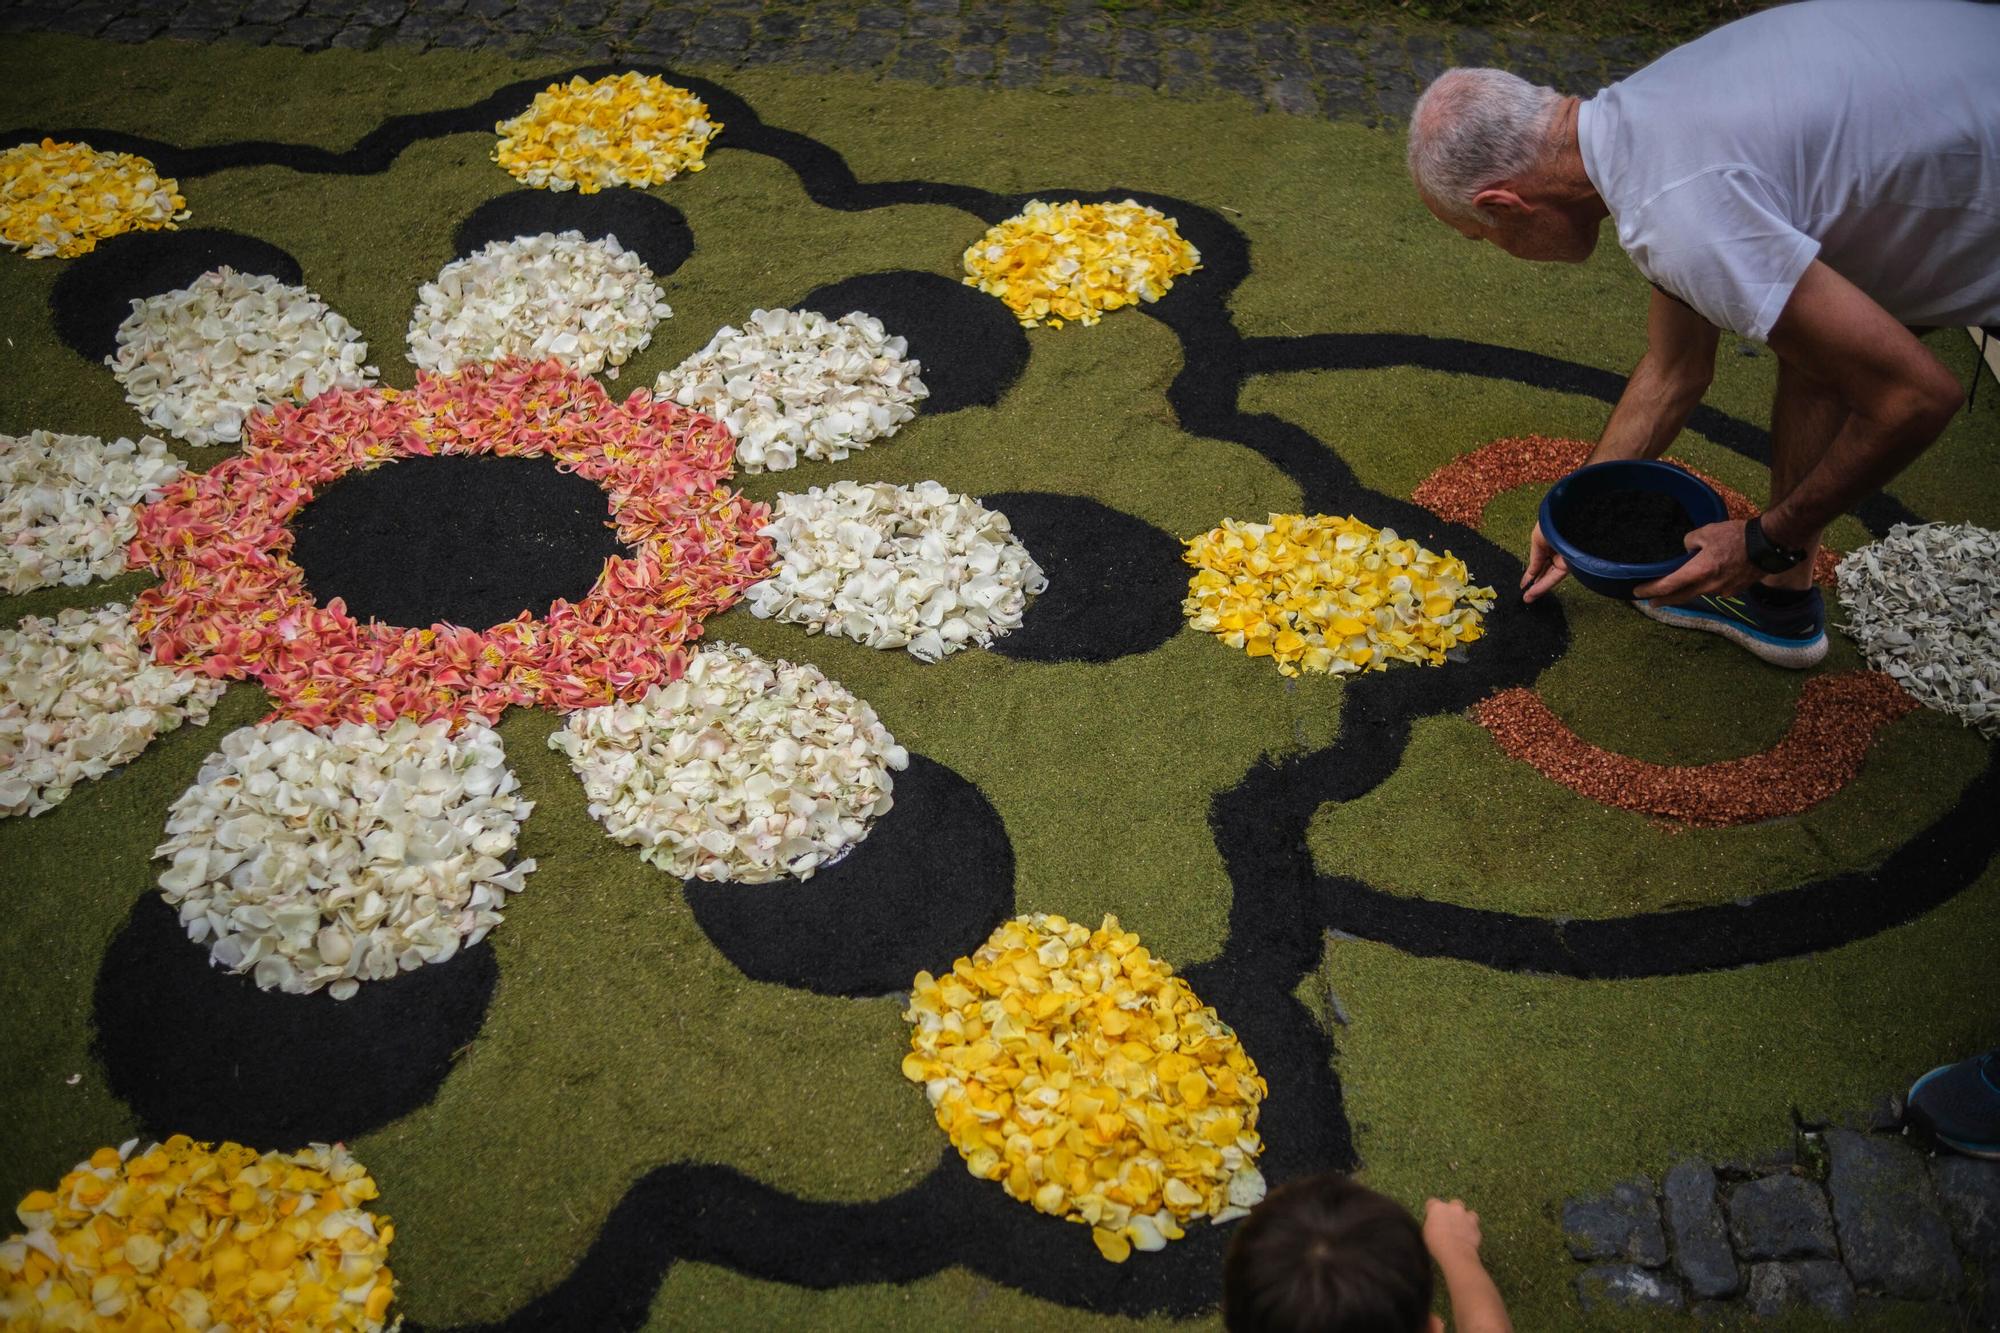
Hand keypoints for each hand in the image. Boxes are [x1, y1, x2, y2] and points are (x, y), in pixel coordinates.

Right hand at [1423, 1197, 1483, 1262]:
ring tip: (1461, 1229)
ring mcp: (1467, 1217)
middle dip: (1452, 1210)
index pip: (1432, 1202)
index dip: (1432, 1210)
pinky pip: (1475, 1226)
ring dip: (1466, 1219)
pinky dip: (1472, 1230)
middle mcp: (1453, 1208)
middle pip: (1454, 1203)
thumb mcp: (1426, 1232)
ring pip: (1469, 1213)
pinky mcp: (1476, 1227)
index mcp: (1437, 1208)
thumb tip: (1434, 1224)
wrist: (1455, 1253)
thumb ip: (1431, 1223)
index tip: (1432, 1217)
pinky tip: (1468, 1238)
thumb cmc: (1437, 1243)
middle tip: (1449, 1222)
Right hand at [1521, 520, 1567, 602]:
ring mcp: (1564, 559)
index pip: (1539, 561)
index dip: (1531, 572)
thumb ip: (1535, 560)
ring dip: (1538, 588)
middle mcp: (1557, 551)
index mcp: (1549, 542)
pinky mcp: (1570, 566)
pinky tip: (1533, 591)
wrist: (1567, 520)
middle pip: (1544, 571)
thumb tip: (1531, 574)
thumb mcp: (1536, 541)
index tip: (1523, 583)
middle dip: (1534, 583)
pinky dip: (1543, 585)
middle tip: (1526, 593)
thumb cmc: (1551, 525)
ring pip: (1549, 576)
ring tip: (1527, 598)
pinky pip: (1554, 577)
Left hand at [1632, 519, 1757, 601]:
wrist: (1770, 545)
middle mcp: (1709, 586)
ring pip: (1699, 594)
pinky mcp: (1736, 590)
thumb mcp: (1706, 532)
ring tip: (1677, 590)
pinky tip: (1707, 581)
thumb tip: (1687, 551)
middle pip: (1680, 597)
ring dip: (1686, 593)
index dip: (1651, 590)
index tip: (1638, 592)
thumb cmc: (1737, 536)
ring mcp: (1724, 591)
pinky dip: (1707, 587)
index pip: (1668, 585)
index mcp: (1699, 571)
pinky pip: (1716, 591)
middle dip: (1664, 600)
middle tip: (1652, 602)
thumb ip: (1689, 541)